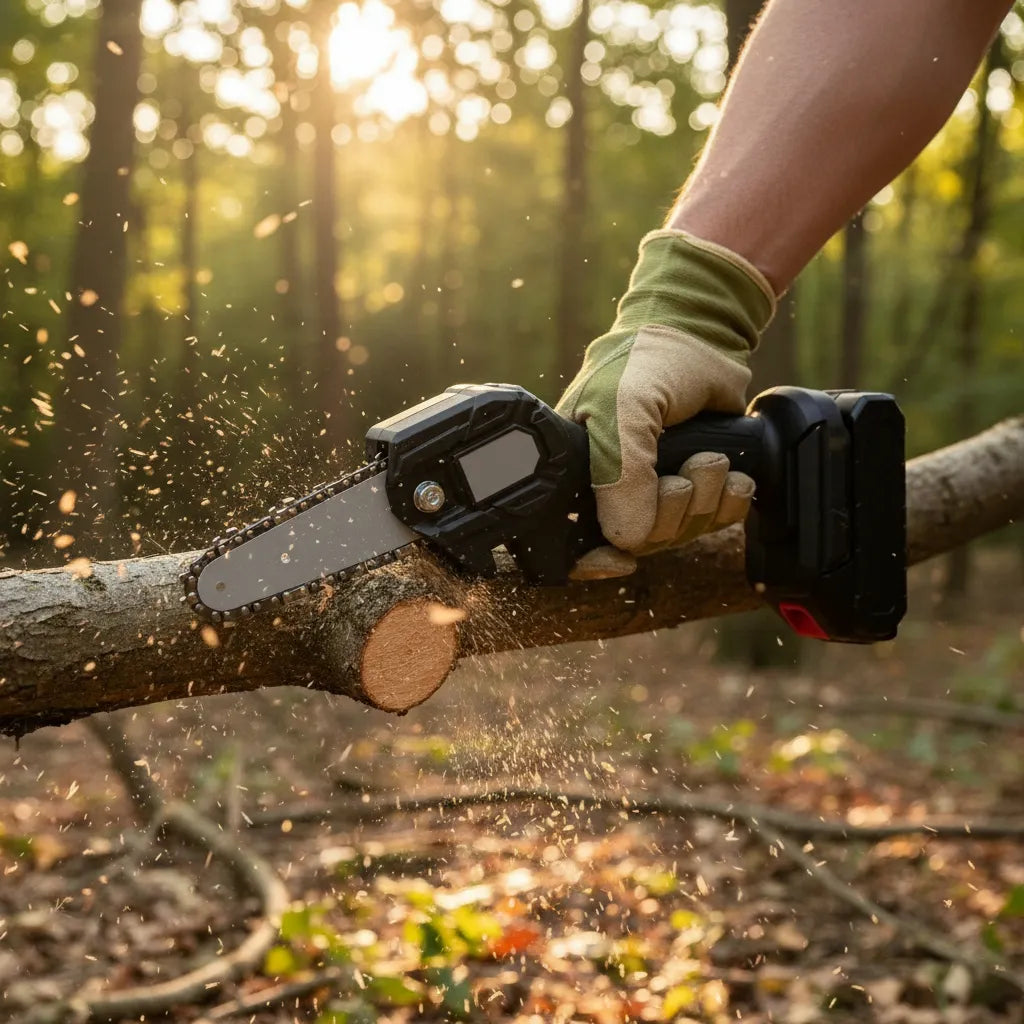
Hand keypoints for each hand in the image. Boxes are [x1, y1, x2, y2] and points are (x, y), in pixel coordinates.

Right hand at [556, 229, 775, 579]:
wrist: (703, 335)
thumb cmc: (646, 359)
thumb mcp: (622, 408)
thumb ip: (618, 472)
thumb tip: (627, 539)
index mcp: (575, 470)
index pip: (572, 543)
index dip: (593, 562)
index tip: (622, 561)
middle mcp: (610, 484)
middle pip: (637, 543)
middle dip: (670, 512)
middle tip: (683, 470)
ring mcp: (654, 487)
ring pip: (677, 535)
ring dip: (704, 502)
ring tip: (710, 459)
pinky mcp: (695, 485)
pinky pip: (712, 523)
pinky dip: (728, 505)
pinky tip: (734, 478)